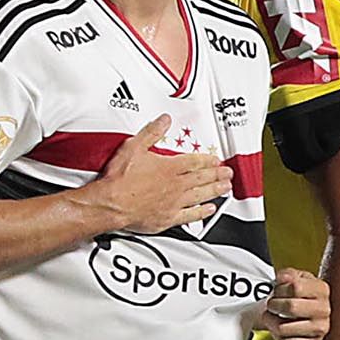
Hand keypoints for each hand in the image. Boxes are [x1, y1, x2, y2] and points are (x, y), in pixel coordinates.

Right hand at [89, 114, 231, 232]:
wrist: (111, 203)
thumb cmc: (120, 179)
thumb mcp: (134, 147)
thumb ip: (152, 133)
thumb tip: (164, 121)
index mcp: (169, 167)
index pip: (194, 161)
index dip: (207, 159)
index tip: (215, 159)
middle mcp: (175, 185)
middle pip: (202, 178)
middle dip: (217, 174)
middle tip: (227, 173)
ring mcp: (174, 202)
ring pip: (201, 195)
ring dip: (215, 190)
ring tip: (225, 188)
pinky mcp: (168, 218)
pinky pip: (191, 215)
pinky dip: (202, 212)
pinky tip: (210, 210)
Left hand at [255, 267, 328, 339]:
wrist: (304, 311)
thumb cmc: (298, 294)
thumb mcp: (294, 277)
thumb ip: (287, 274)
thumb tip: (283, 277)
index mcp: (321, 289)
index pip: (295, 288)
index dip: (280, 289)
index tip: (277, 292)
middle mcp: (324, 309)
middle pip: (291, 307)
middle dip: (274, 305)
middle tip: (271, 305)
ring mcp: (321, 328)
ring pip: (284, 328)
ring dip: (271, 322)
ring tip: (273, 317)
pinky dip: (279, 337)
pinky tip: (280, 330)